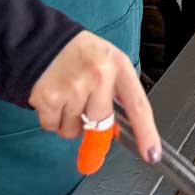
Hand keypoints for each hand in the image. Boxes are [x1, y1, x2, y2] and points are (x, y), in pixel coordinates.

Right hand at [28, 31, 159, 162]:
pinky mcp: (49, 98)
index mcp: (118, 65)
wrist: (42, 40)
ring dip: (68, 120)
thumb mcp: (107, 63)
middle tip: (83, 102)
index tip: (152, 154)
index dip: (146, 132)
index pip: (138, 105)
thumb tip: (117, 132)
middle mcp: (99, 76)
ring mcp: (74, 88)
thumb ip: (116, 93)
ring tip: (66, 93)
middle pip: (101, 123)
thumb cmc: (79, 55)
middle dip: (91, 122)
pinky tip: (52, 97)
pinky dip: (51, 118)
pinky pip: (52, 126)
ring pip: (74, 130)